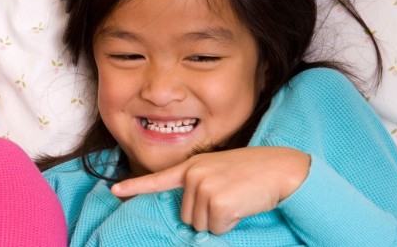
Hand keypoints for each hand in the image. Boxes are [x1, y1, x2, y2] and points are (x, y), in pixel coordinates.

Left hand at [111, 146, 309, 234]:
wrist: (281, 168)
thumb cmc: (254, 172)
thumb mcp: (221, 171)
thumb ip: (201, 185)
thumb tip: (190, 213)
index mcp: (193, 167)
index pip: (158, 179)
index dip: (135, 186)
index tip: (114, 190)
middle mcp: (193, 175)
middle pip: (187, 216)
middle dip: (208, 215)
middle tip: (230, 196)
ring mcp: (203, 187)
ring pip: (200, 225)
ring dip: (220, 219)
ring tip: (237, 198)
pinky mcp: (217, 202)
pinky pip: (217, 228)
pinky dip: (231, 223)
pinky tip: (243, 205)